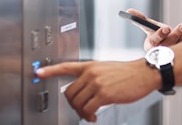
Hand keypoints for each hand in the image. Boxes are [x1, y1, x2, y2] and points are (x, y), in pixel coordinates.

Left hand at [36, 59, 158, 121]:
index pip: (66, 66)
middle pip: (69, 93)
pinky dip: (88, 117)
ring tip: (89, 115)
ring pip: (77, 103)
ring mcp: (96, 83)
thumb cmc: (127, 73)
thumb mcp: (106, 69)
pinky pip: (87, 109)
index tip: (38, 72)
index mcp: (90, 65)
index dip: (50, 70)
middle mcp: (91, 73)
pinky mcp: (103, 94)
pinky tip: (94, 117)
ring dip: (81, 113)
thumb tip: (84, 91)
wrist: (143, 73)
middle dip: (73, 105)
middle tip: (81, 110)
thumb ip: (93, 76)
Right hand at [127, 8, 181, 50]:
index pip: (153, 42)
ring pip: (179, 47)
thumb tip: (128, 11)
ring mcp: (171, 56)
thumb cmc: (157, 35)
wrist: (169, 44)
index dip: (160, 35)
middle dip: (175, 35)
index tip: (166, 28)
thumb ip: (140, 19)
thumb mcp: (149, 26)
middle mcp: (160, 53)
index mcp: (150, 46)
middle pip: (168, 45)